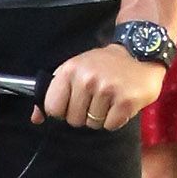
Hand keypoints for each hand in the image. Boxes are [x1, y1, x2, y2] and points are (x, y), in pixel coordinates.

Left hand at [42, 43, 163, 130]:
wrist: (140, 52)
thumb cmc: (104, 64)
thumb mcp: (75, 70)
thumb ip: (53, 93)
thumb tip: (36, 119)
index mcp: (70, 71)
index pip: (52, 108)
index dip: (62, 110)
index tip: (73, 102)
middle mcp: (86, 79)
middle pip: (73, 120)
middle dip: (84, 114)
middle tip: (96, 98)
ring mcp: (107, 90)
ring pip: (93, 124)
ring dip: (101, 116)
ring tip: (110, 98)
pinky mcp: (125, 101)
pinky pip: (111, 125)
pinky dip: (116, 119)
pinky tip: (120, 103)